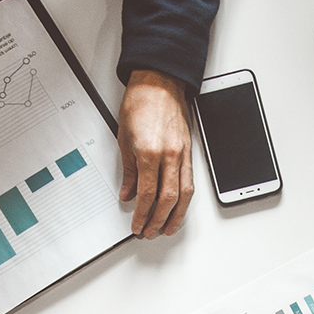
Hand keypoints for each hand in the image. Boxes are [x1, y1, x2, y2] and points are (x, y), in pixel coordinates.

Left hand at [118, 69, 193, 239]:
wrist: (159, 82)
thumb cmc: (140, 102)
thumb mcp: (124, 138)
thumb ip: (128, 170)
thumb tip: (128, 192)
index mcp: (149, 152)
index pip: (148, 194)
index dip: (142, 214)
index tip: (137, 224)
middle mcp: (169, 155)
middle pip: (168, 199)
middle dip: (158, 220)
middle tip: (149, 231)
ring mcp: (183, 153)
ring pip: (184, 193)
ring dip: (176, 215)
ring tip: (167, 228)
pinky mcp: (190, 150)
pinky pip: (190, 181)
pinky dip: (184, 199)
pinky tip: (179, 207)